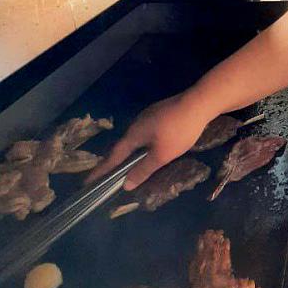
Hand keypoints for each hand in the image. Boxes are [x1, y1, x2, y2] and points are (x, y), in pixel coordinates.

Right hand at [86, 93, 208, 189]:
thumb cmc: (179, 131)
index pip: (113, 156)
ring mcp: (147, 116)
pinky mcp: (158, 114)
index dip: (102, 170)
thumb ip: (143, 170)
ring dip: (127, 153)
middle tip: (104, 176)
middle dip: (113, 162)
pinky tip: (145, 149)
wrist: (199, 102)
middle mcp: (136, 124)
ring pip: (133, 139)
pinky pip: (143, 133)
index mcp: (133, 134)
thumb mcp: (162, 155)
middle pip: (121, 146)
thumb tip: (125, 184)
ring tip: (124, 166)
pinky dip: (139, 145)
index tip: (87, 182)